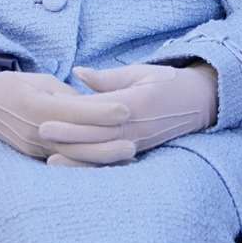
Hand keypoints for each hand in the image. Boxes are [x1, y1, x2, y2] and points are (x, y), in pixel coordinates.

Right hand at [0, 66, 134, 164]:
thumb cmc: (16, 85)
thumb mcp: (41, 81)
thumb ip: (68, 96)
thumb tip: (96, 105)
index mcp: (35, 103)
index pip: (74, 110)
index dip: (101, 110)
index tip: (126, 108)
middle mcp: (34, 129)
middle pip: (76, 140)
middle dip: (106, 143)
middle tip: (134, 142)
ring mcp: (33, 146)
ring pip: (72, 155)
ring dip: (100, 157)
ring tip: (127, 155)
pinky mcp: (33, 155)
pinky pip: (64, 160)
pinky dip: (86, 161)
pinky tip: (106, 163)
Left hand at [44, 63, 218, 165]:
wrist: (200, 102)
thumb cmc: (166, 81)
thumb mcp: (140, 72)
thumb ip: (108, 77)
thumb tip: (77, 72)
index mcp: (135, 102)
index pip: (99, 109)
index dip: (73, 110)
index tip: (48, 108)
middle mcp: (136, 126)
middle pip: (98, 133)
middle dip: (70, 134)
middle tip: (41, 131)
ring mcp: (138, 141)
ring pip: (104, 153)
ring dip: (78, 156)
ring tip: (51, 158)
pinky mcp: (139, 150)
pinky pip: (113, 161)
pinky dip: (94, 166)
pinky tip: (75, 170)